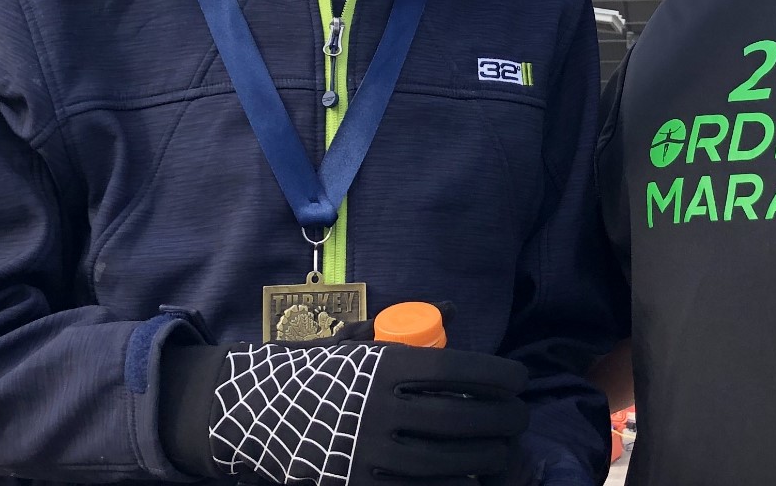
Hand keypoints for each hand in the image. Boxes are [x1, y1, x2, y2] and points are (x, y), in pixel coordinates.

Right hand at [206, 340, 527, 484]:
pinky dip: (453, 485)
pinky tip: (471, 478)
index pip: (458, 368)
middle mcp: (378, 407)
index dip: (498, 374)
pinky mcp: (359, 485)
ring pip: (447, 460)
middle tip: (521, 416)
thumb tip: (454, 308)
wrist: (254, 410)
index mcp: (382, 365)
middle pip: (461, 417)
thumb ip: (406, 326)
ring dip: (486, 456)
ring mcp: (368, 452)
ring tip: (504, 449)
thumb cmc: (317, 370)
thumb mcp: (357, 340)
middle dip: (504, 418)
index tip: (519, 378)